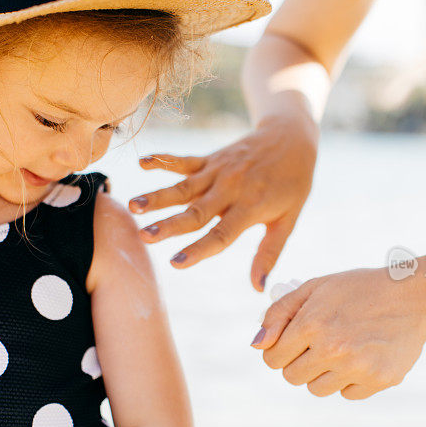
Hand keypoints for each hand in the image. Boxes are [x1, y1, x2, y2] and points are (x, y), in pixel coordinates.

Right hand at [129, 115, 317, 290]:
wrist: (292, 138)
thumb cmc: (292, 185)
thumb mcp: (287, 221)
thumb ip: (268, 254)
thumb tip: (258, 288)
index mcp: (250, 208)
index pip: (221, 234)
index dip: (199, 250)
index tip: (176, 263)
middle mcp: (231, 189)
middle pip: (196, 211)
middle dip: (169, 224)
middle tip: (144, 235)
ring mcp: (218, 172)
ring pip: (184, 187)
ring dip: (157, 195)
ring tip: (133, 205)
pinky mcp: (211, 159)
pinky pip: (184, 160)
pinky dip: (163, 160)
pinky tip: (142, 163)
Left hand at [252, 268, 425, 398]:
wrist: (414, 295)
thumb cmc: (357, 289)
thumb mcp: (314, 288)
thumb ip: (279, 314)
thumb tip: (257, 344)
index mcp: (311, 324)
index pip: (272, 359)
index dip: (280, 349)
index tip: (295, 340)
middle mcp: (332, 349)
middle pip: (292, 377)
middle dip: (299, 362)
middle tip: (320, 343)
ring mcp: (357, 367)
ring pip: (317, 390)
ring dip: (323, 374)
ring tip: (341, 349)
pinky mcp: (379, 380)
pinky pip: (347, 394)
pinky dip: (350, 380)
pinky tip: (363, 355)